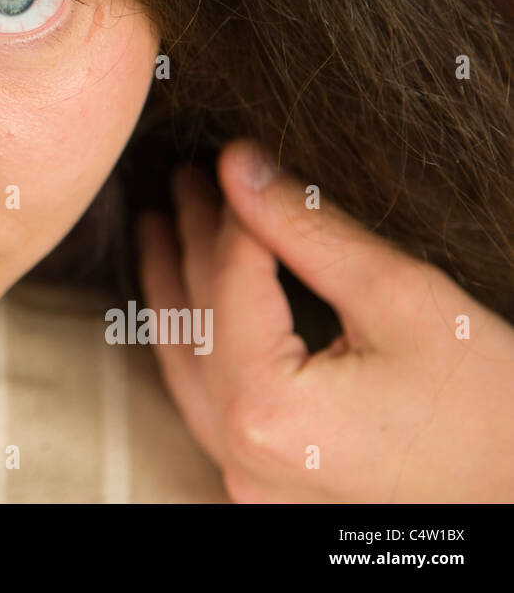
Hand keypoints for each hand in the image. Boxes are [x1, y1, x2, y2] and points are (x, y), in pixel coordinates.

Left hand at [137, 138, 513, 500]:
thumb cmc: (490, 405)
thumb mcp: (399, 298)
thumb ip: (307, 229)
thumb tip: (237, 163)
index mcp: (266, 408)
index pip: (229, 280)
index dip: (228, 209)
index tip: (226, 155)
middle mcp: (241, 453)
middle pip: (199, 319)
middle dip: (191, 240)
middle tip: (182, 178)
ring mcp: (248, 478)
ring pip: (186, 364)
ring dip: (174, 290)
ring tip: (159, 227)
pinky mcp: (265, 487)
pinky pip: (205, 403)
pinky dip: (195, 345)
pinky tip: (187, 306)